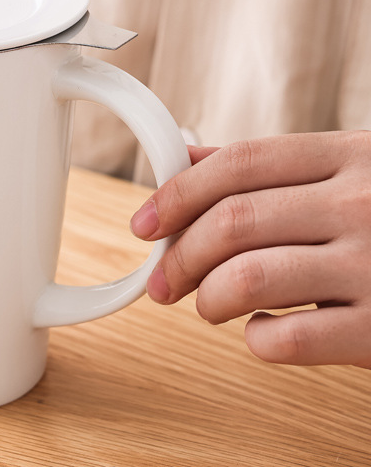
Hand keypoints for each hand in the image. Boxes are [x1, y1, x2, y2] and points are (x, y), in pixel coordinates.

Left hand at [129, 131, 370, 367]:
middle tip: (163, 280)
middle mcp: (360, 203)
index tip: (147, 223)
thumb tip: (186, 158)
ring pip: (251, 276)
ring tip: (209, 307)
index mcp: (346, 156)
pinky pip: (292, 339)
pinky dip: (259, 340)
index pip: (237, 164)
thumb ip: (269, 166)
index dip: (177, 193)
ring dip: (209, 298)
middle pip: (233, 221)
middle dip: (180, 255)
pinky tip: (263, 333)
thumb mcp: (349, 167)